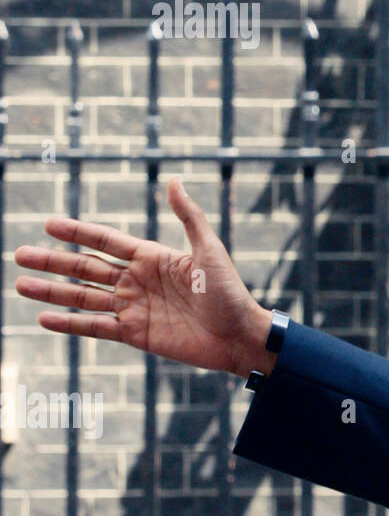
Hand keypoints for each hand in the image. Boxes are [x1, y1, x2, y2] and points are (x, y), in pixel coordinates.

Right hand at [13, 177, 275, 376]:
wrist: (239, 335)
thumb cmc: (229, 291)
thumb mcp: (209, 250)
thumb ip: (189, 217)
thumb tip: (173, 180)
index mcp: (153, 257)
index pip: (107, 241)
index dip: (79, 233)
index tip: (49, 224)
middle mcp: (138, 280)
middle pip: (87, 268)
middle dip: (54, 261)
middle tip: (19, 255)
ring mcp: (134, 307)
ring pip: (85, 297)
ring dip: (53, 292)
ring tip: (21, 285)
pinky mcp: (135, 333)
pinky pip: (96, 327)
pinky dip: (70, 324)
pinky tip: (44, 318)